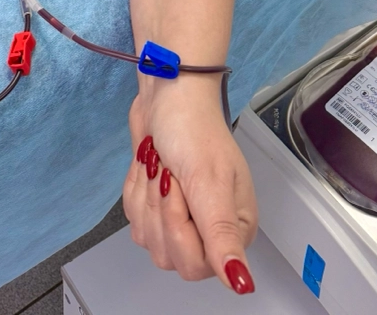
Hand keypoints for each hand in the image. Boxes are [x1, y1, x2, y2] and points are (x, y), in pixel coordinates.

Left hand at [124, 78, 256, 292]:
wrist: (167, 92)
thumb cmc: (194, 128)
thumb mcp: (210, 181)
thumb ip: (223, 235)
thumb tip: (243, 285)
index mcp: (234, 228)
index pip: (198, 265)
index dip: (178, 227)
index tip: (178, 187)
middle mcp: (210, 230)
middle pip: (169, 255)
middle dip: (159, 208)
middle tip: (168, 173)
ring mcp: (181, 219)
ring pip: (147, 236)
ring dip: (145, 194)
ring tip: (161, 163)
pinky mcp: (155, 206)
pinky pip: (133, 216)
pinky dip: (135, 188)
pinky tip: (149, 164)